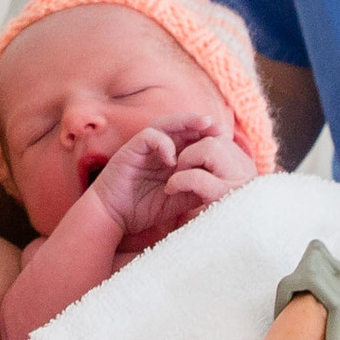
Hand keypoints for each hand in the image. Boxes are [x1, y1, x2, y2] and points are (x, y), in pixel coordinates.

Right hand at [126, 123, 257, 252]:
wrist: (112, 217)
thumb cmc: (141, 210)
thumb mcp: (175, 201)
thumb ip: (193, 191)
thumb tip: (219, 188)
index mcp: (168, 159)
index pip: (190, 139)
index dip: (207, 137)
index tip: (226, 141)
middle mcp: (157, 149)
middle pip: (180, 127)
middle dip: (201, 125)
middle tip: (220, 127)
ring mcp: (143, 148)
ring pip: (165, 124)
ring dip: (185, 123)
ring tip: (203, 125)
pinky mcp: (130, 150)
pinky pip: (148, 137)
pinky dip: (162, 143)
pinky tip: (172, 159)